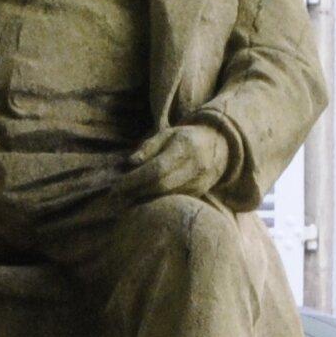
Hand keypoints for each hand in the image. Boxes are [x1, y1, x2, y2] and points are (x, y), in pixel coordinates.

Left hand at [115, 121, 233, 201]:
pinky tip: (140, 201)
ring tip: (123, 200)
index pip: (157, 169)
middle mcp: (194, 167)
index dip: (135, 179)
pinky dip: (155, 201)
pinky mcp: (198, 193)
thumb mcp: (167, 134)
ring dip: (143, 199)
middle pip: (161, 186)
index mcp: (185, 148)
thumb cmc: (186, 138)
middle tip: (115, 196)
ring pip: (166, 196)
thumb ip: (148, 147)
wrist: (220, 146)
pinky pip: (173, 200)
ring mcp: (199, 183)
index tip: (117, 185)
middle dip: (136, 192)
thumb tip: (130, 162)